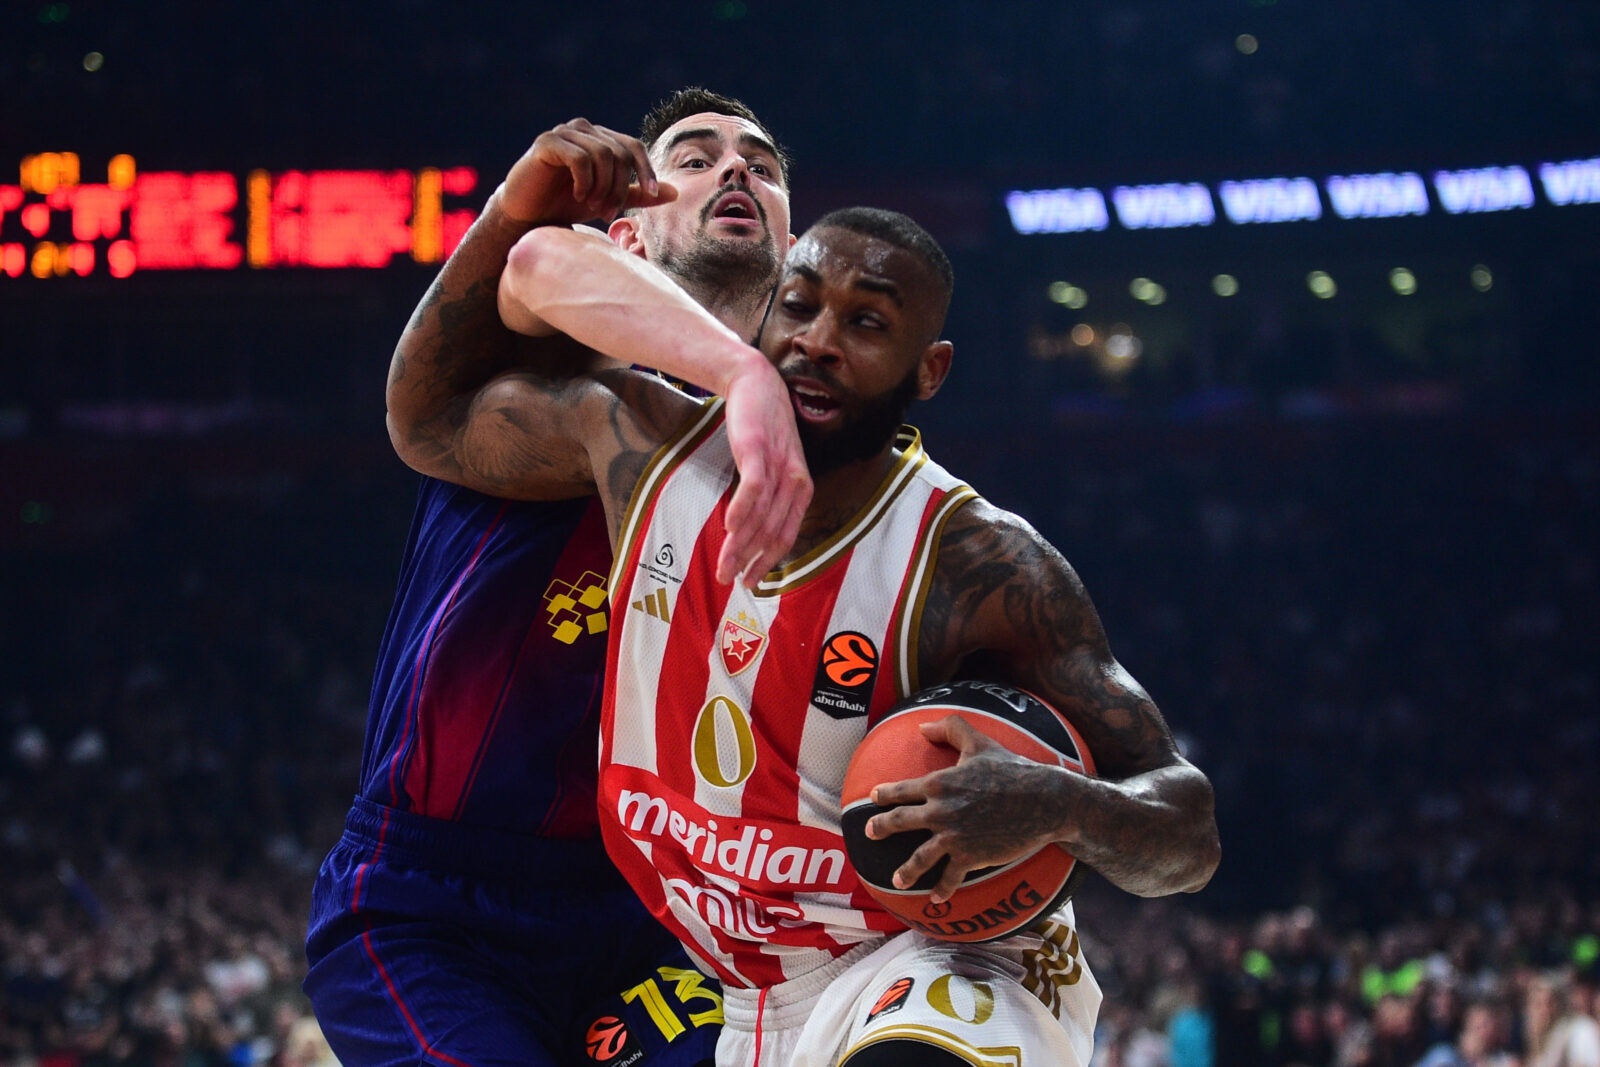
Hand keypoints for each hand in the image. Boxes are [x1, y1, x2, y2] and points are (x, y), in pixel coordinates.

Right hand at [501, 118, 676, 225]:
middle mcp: (583, 129)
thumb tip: (675, 192)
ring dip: (602, 187)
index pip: (633, 147)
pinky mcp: (547, 142)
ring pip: (603, 155)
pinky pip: (580, 158)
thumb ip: (637, 194)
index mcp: (599, 138)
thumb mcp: (607, 200)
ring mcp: (564, 132)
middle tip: (607, 213)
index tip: (651, 194)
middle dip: (619, 187)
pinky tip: (577, 195)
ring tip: (591, 206)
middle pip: (619, 153)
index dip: (645, 170)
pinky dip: (584, 181)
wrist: (527, 214)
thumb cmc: (566, 204)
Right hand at [717, 357, 810, 587]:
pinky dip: (742, 509)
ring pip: (761, 515)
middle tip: (728, 580)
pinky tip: (729, 527)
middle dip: (749, 561)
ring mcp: (777, 464)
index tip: (749, 582)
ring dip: (740, 544)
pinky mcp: (757, 448)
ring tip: (722, 564)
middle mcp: (795, 480)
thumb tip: (749, 533)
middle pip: (772, 531)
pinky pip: (753, 486)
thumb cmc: (762, 429)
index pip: (786, 535)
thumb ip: (767, 498)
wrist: (754, 382)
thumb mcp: (771, 466)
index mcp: (801, 489)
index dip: (768, 562)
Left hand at [864, 715, 1078, 902]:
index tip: (874, 798)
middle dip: (881, 828)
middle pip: (900, 822)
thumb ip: (950, 728)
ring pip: (920, 858)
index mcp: (939, 782)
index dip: (885, 794)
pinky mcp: (971, 856)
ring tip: (896, 880)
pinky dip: (942, 890)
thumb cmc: (1012, 768)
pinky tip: (935, 899)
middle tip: (870, 832)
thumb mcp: (979, 742)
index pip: (902, 790)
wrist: (1043, 800)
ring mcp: (954, 836)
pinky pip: (950, 877)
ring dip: (906, 871)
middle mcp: (940, 811)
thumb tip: (922, 727)